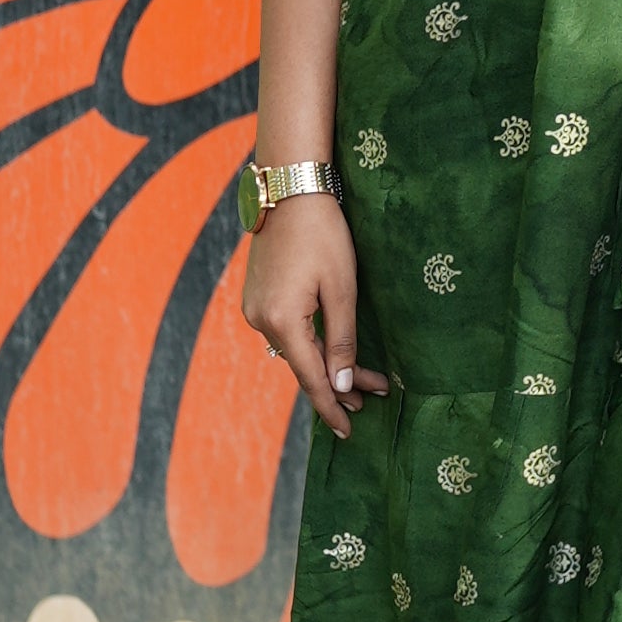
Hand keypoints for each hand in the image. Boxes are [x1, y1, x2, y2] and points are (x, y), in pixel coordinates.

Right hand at [242, 193, 387, 436]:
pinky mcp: (256, 298)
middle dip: (336, 386)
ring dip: (323, 366)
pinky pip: (285, 334)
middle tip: (366, 405)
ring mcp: (254, 310)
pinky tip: (328, 354)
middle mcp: (260, 321)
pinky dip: (308, 347)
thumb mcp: (342, 288)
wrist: (289, 191)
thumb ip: (342, 339)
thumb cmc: (323, 235)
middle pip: (302, 368)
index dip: (332, 406)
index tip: (349, 430)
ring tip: (356, 384)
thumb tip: (344, 383)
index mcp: (282, 321)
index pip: (311, 378)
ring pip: (294, 352)